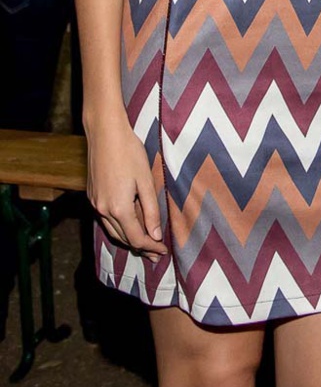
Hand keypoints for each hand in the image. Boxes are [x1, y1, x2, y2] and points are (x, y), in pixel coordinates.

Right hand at [86, 119, 167, 259]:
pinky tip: (130, 223)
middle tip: (157, 253)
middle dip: (141, 246)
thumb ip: (151, 210)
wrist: (105, 133)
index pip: (137, 238)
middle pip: (123, 238)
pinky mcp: (92, 196)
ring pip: (113, 230)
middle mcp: (103, 210)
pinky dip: (119, 226)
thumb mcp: (146, 181)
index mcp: (118, 208)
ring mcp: (95, 203)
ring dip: (129, 238)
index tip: (163, 251)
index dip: (151, 247)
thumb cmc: (129, 152)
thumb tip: (156, 235)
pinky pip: (106, 219)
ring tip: (145, 243)